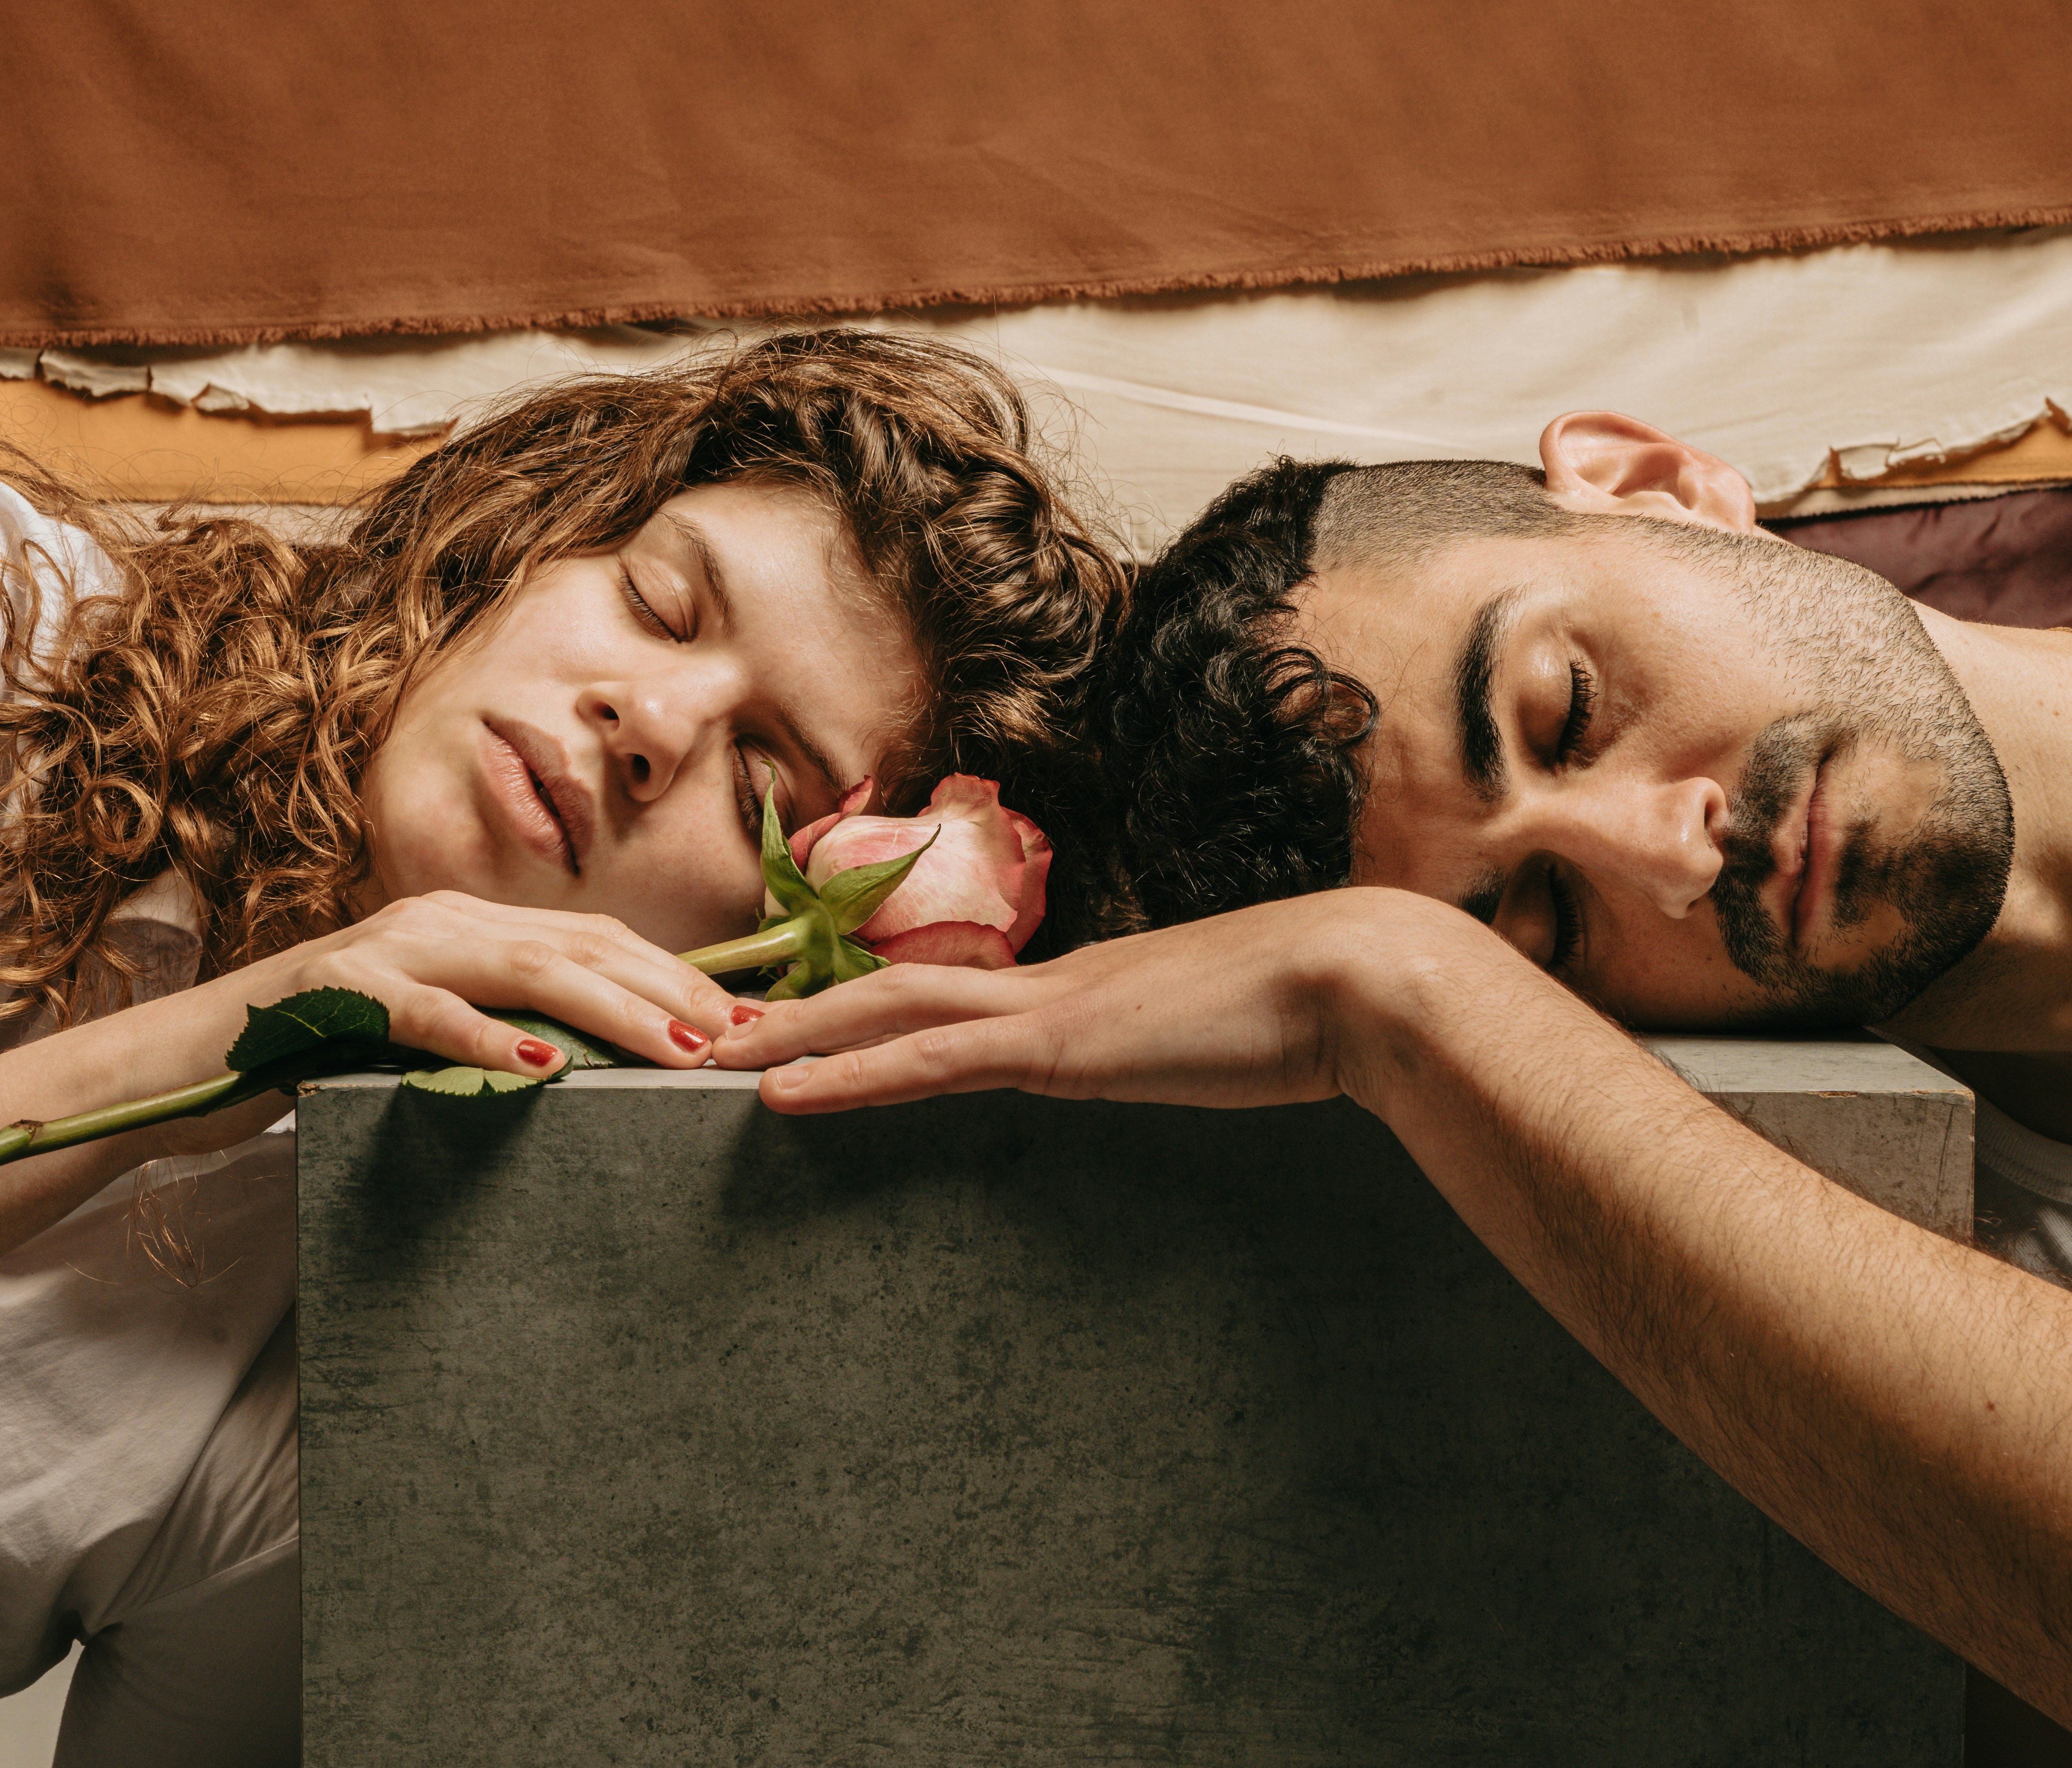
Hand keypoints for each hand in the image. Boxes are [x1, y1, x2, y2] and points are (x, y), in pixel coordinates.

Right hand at [202, 890, 742, 1081]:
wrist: (185, 1058)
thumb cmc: (318, 1055)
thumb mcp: (429, 1036)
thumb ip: (506, 1028)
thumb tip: (600, 1062)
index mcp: (468, 926)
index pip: (597, 942)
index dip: (679, 976)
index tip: (748, 1020)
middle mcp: (439, 921)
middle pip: (582, 948)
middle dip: (674, 992)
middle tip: (746, 1039)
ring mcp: (386, 951)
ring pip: (525, 971)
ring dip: (613, 1014)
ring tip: (682, 1051)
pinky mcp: (335, 995)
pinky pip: (426, 1016)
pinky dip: (488, 1040)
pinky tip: (542, 1068)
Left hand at [710, 888, 1504, 1112]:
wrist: (1361, 979)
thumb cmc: (1314, 1011)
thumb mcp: (1226, 1034)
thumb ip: (1183, 1045)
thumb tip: (1178, 1057)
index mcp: (1084, 988)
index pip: (953, 993)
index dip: (871, 1009)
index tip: (808, 1028)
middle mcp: (1048, 985)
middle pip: (891, 984)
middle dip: (798, 1009)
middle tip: (710, 1034)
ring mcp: (1050, 1009)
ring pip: (887, 1007)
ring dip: (794, 1031)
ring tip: (711, 1054)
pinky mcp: (1060, 1044)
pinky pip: (928, 1059)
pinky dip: (848, 1071)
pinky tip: (783, 1093)